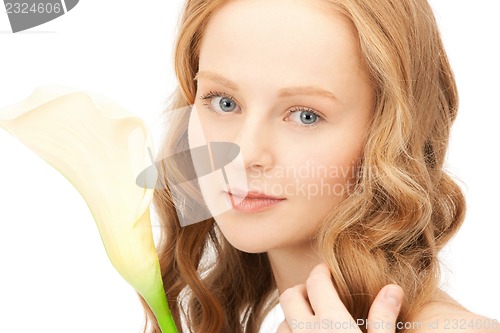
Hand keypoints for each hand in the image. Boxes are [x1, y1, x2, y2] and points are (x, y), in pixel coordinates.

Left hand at [277, 263, 403, 332]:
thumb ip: (383, 317)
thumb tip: (393, 288)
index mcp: (331, 323)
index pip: (316, 282)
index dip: (321, 272)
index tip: (328, 272)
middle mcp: (306, 332)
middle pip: (289, 296)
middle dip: (302, 290)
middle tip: (318, 294)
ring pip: (282, 322)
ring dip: (293, 317)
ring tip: (312, 320)